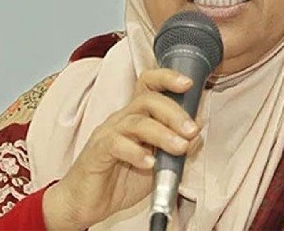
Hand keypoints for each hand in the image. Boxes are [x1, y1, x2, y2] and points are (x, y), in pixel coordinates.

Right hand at [42, 68, 200, 229]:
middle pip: (147, 100)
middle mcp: (121, 120)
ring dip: (162, 134)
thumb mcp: (157, 165)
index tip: (188, 84)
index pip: (149, 85)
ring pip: (136, 122)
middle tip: (191, 130)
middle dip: (174, 112)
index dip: (167, 79)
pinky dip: (136, 152)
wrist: (85, 204)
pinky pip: (116, 144)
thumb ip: (176, 149)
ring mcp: (107, 134)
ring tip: (180, 148)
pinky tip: (150, 164)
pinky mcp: (97, 152)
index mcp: (137, 117)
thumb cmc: (120, 181)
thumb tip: (197, 133)